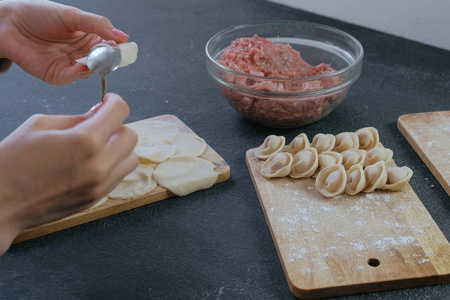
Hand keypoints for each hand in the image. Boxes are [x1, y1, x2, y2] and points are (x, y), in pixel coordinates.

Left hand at [0, 0, 128, 84]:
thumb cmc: (37, 14)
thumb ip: (98, 25)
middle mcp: (82, 52)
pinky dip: (79, 73)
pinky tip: (80, 65)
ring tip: (93, 58)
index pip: (110, 46)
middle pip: (103, 61)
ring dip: (93, 66)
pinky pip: (73, 78)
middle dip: (107, 59)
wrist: (8, 23)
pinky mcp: (58, 75)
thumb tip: (123, 36)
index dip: (118, 48)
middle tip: (109, 55)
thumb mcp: (72, 15)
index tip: (123, 48)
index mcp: (89, 37)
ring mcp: (71, 65)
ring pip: (90, 71)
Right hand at [0, 93, 137, 253]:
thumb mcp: (41, 125)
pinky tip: (92, 163)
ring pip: (130, 159)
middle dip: (117, 126)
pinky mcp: (96, 198)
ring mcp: (100, 185)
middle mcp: (99, 165)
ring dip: (119, 148)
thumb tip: (99, 113)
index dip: (115, 102)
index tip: (107, 102)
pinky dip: (112, 166)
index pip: (120, 112)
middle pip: (131, 136)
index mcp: (84, 141)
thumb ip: (77, 118)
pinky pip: (119, 176)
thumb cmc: (13, 160)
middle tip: (100, 125)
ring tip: (98, 146)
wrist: (1, 202)